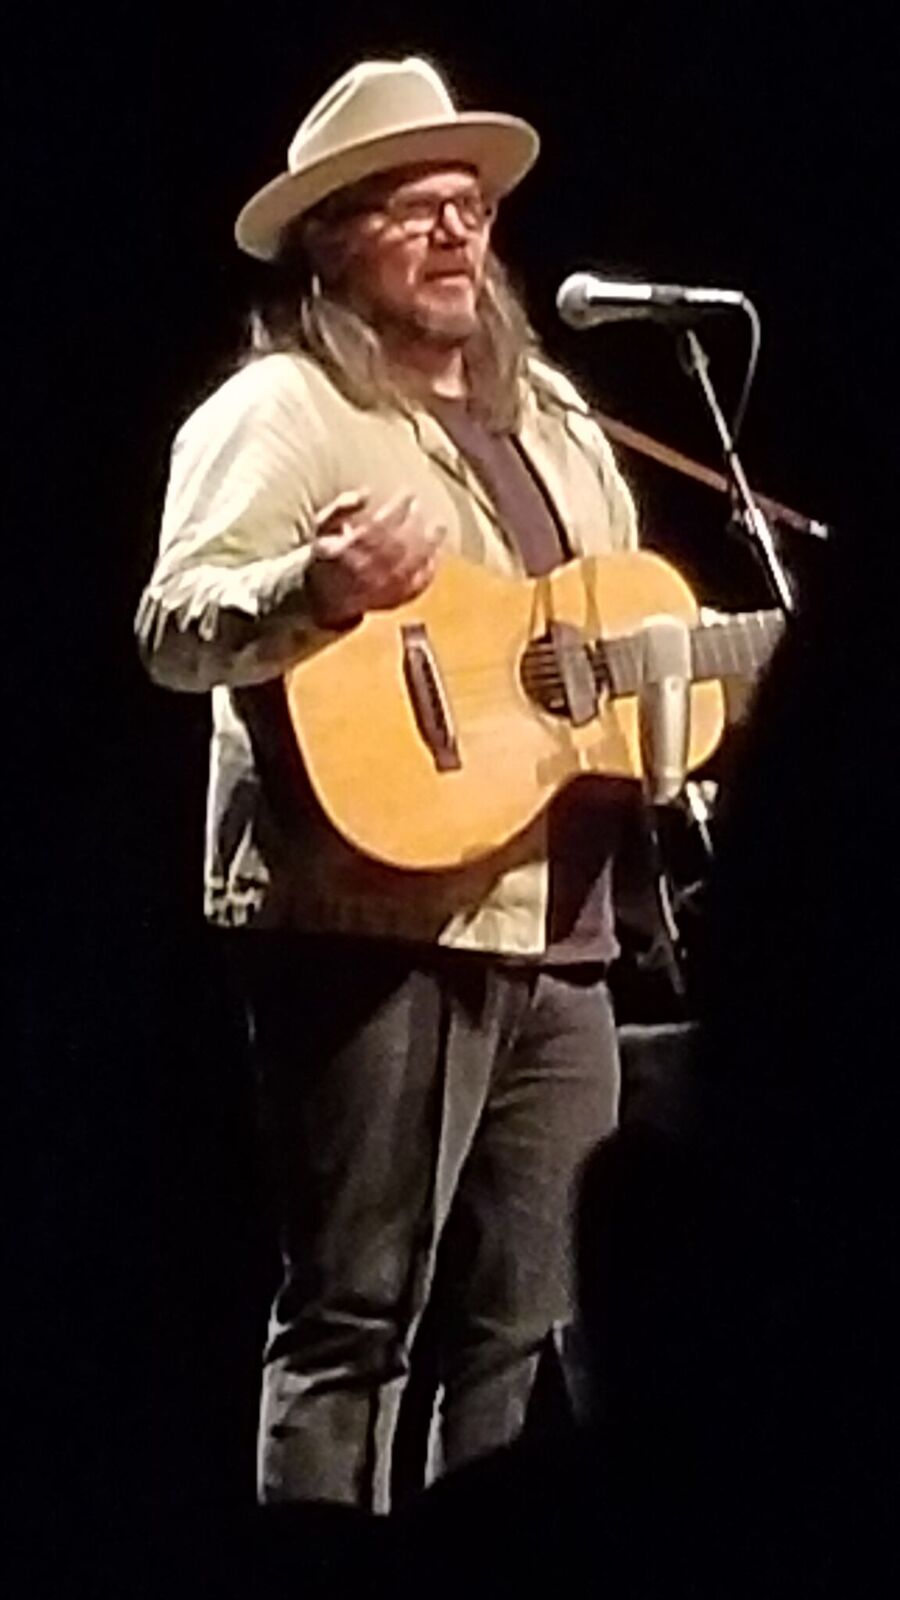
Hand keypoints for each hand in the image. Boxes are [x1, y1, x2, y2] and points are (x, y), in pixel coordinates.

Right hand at [307, 489, 443, 626]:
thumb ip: (342, 506)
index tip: (409, 493)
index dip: (397, 509)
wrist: (325, 594)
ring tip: (438, 527)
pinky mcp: (391, 602)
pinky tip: (436, 554)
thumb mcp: (323, 525)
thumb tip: (367, 493)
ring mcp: (378, 590)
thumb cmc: (328, 552)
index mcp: (344, 551)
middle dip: (413, 525)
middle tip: (422, 507)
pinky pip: (415, 588)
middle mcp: (362, 573)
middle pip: (396, 547)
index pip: (377, 527)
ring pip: (409, 568)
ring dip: (427, 546)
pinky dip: (429, 571)